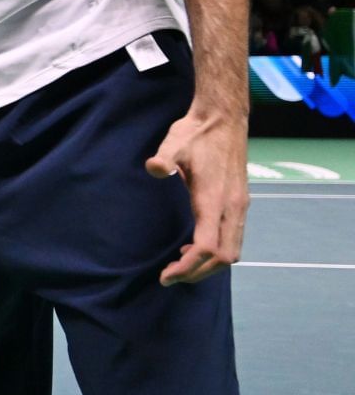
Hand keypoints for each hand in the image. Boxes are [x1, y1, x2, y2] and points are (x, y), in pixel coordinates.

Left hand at [147, 107, 249, 284]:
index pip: (207, 248)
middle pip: (223, 257)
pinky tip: (194, 245)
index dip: (187, 268)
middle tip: (170, 276)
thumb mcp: (175, 141)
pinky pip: (234, 238)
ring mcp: (239, 206)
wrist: (224, 118)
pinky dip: (217, 251)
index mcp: (215, 200)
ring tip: (180, 264)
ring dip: (209, 264)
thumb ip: (164, 157)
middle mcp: (233, 208)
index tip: (166, 276)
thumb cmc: (196, 132)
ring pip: (233, 250)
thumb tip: (154, 168)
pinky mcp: (240, 202)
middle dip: (198, 273)